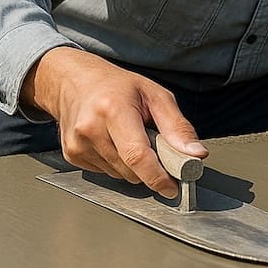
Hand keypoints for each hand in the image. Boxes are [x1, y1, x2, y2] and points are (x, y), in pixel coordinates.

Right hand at [21, 46, 207, 197]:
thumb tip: (196, 155)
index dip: (158, 177)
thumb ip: (177, 127)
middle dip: (149, 167)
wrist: (74, 81)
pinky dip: (116, 164)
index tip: (172, 187)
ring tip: (128, 137)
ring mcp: (77, 144)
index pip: (137, 156)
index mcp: (112, 109)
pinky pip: (105, 173)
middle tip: (152, 145)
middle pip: (130, 170)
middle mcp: (90, 128)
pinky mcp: (71, 155)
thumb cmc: (116, 85)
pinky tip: (112, 142)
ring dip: (132, 166)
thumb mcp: (154, 95)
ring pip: (119, 176)